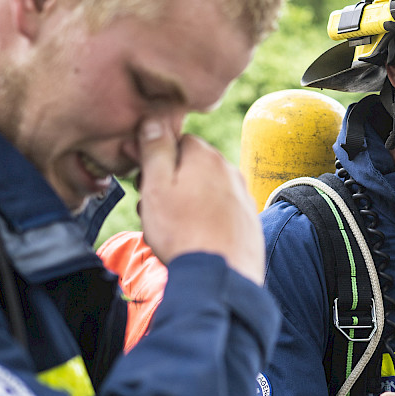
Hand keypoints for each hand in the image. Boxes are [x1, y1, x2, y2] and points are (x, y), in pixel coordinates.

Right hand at [136, 118, 264, 283]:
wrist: (222, 275)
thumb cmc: (183, 231)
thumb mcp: (156, 186)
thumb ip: (155, 150)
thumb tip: (154, 120)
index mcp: (206, 156)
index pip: (177, 142)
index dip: (156, 162)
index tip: (145, 185)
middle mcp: (230, 170)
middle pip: (192, 168)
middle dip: (172, 185)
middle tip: (155, 213)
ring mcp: (243, 196)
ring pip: (206, 192)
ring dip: (188, 204)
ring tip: (173, 231)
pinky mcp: (249, 221)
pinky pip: (221, 212)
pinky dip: (208, 221)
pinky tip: (197, 239)